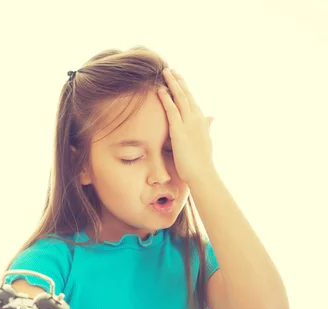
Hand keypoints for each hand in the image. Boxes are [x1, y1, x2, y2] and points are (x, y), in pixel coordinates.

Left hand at [158, 68, 215, 185]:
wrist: (203, 174)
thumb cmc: (203, 162)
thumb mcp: (206, 140)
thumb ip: (207, 126)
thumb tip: (212, 117)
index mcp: (202, 121)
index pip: (192, 101)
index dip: (185, 88)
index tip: (179, 78)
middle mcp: (197, 119)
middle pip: (186, 95)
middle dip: (178, 81)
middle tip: (170, 70)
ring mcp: (188, 124)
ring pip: (179, 98)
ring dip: (171, 84)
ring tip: (164, 73)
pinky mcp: (179, 131)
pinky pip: (171, 110)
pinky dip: (166, 99)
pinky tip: (160, 90)